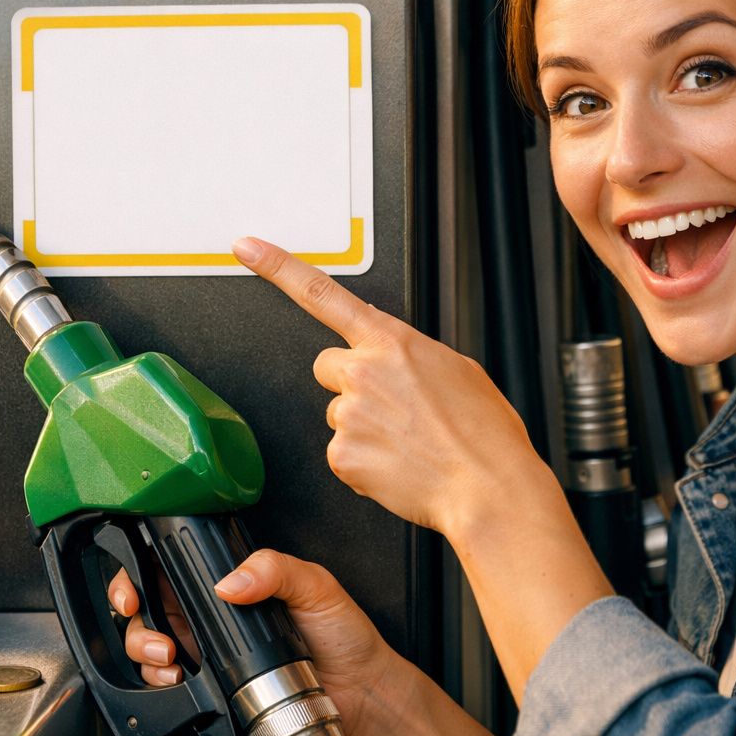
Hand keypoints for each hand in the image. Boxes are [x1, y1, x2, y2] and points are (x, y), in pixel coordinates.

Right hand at [109, 549, 402, 735]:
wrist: (358, 694)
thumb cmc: (344, 635)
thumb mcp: (315, 586)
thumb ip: (275, 569)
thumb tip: (232, 581)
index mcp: (234, 581)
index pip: (173, 564)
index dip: (142, 571)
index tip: (136, 587)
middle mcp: (212, 613)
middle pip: (148, 605)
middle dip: (136, 618)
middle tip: (158, 635)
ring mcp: (207, 650)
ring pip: (148, 644)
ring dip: (144, 651)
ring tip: (170, 659)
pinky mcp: (209, 686)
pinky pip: (167, 685)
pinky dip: (159, 685)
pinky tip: (177, 682)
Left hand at [232, 236, 558, 536]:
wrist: (488, 487)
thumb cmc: (483, 434)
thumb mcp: (457, 369)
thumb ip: (411, 354)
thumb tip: (394, 355)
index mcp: (392, 342)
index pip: (321, 293)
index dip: (277, 267)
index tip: (247, 249)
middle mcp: (364, 372)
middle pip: (328, 367)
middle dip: (351, 384)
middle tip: (391, 407)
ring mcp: (348, 414)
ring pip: (337, 414)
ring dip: (363, 426)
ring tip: (407, 442)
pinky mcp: (342, 456)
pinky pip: (341, 454)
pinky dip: (364, 462)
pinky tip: (397, 465)